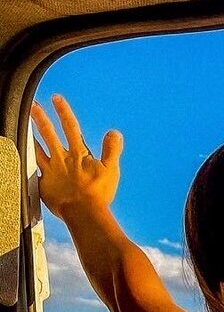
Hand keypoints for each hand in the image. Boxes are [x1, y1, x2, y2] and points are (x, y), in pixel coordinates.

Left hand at [30, 94, 124, 221]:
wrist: (83, 212)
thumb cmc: (98, 193)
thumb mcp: (111, 170)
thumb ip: (112, 149)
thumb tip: (114, 133)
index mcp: (79, 154)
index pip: (70, 127)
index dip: (63, 112)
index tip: (57, 99)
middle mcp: (62, 159)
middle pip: (49, 134)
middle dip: (41, 118)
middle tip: (33, 105)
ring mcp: (51, 170)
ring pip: (37, 148)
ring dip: (30, 135)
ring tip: (23, 124)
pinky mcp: (43, 183)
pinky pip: (32, 169)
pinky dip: (27, 162)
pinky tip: (22, 156)